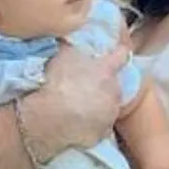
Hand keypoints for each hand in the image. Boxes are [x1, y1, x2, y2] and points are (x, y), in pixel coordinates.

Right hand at [22, 43, 125, 157]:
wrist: (46, 119)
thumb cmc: (54, 82)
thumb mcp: (62, 54)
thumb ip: (73, 45)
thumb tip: (72, 34)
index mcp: (107, 70)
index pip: (122, 55)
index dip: (119, 53)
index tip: (118, 53)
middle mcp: (114, 92)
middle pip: (115, 85)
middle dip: (105, 84)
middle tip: (86, 86)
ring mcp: (109, 115)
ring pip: (108, 107)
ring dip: (99, 105)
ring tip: (79, 107)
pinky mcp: (101, 135)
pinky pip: (99, 128)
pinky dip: (92, 125)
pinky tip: (77, 124)